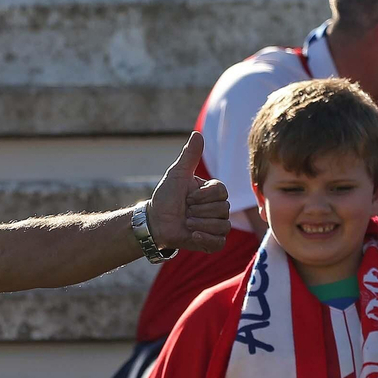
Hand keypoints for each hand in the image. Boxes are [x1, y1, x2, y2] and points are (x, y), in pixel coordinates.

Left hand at [146, 132, 230, 252]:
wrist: (155, 221)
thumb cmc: (166, 196)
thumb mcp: (177, 174)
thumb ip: (189, 156)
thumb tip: (198, 134)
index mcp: (214, 192)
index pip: (221, 192)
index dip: (202, 196)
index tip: (187, 197)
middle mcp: (219, 208)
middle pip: (223, 209)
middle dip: (198, 210)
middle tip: (185, 210)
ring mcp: (216, 226)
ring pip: (223, 226)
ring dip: (199, 224)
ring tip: (186, 222)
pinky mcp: (212, 242)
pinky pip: (219, 243)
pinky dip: (205, 239)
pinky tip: (191, 234)